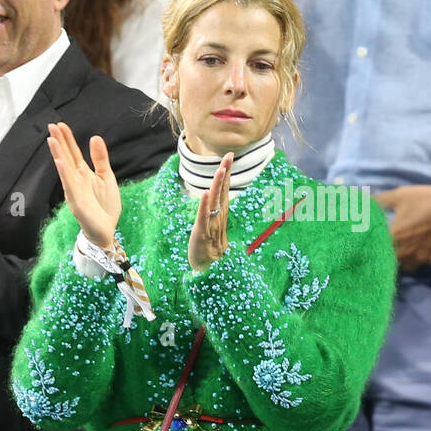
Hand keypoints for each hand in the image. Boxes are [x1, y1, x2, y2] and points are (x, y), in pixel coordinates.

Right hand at [47, 123, 120, 248]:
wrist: (107, 231)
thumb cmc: (105, 206)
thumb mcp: (107, 177)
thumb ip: (100, 158)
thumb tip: (95, 137)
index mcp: (83, 174)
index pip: (73, 153)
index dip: (67, 139)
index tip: (60, 124)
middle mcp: (76, 181)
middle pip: (66, 157)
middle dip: (59, 142)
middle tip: (51, 125)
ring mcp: (74, 192)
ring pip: (64, 170)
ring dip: (58, 154)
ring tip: (52, 140)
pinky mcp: (77, 203)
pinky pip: (69, 187)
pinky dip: (64, 174)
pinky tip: (60, 163)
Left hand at [189, 152, 231, 271]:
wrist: (207, 275)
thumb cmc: (209, 255)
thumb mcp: (213, 234)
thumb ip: (216, 219)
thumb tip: (217, 204)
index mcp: (221, 219)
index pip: (224, 193)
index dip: (226, 176)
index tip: (229, 158)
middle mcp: (218, 221)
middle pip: (222, 194)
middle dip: (225, 174)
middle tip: (229, 155)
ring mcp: (211, 228)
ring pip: (215, 204)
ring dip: (217, 186)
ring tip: (220, 169)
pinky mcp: (201, 236)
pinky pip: (203, 219)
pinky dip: (204, 206)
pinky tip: (205, 193)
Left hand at [374, 179, 430, 269]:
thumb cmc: (425, 199)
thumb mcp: (398, 195)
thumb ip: (376, 202)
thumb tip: (359, 203)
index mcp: (393, 238)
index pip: (373, 251)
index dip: (370, 248)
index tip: (367, 246)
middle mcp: (405, 252)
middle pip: (388, 262)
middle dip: (385, 257)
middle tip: (385, 248)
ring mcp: (422, 257)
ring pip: (406, 266)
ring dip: (403, 261)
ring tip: (403, 251)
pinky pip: (424, 264)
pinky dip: (421, 259)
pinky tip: (421, 249)